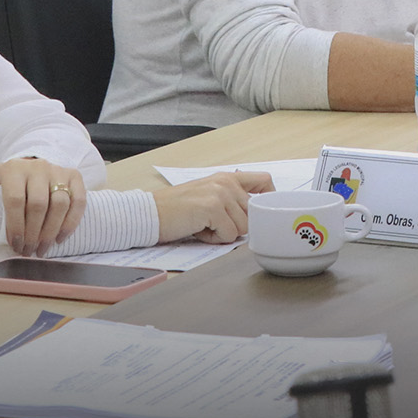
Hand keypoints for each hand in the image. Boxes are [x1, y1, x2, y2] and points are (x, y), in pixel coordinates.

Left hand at [0, 156, 87, 255]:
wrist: (37, 162)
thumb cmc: (12, 177)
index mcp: (14, 169)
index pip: (15, 199)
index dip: (15, 225)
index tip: (14, 244)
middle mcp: (38, 168)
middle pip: (38, 205)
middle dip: (33, 232)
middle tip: (28, 251)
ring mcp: (59, 172)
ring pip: (59, 204)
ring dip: (52, 231)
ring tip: (43, 249)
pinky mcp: (76, 177)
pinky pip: (78, 201)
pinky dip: (71, 221)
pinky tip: (61, 238)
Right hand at [152, 171, 274, 243]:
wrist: (150, 214)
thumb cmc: (176, 209)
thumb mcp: (208, 196)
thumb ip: (231, 199)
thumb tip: (255, 214)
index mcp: (227, 178)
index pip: (264, 182)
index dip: (268, 200)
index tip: (259, 214)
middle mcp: (226, 182)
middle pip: (253, 215)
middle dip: (235, 225)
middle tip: (212, 223)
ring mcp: (220, 194)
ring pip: (243, 228)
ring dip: (223, 233)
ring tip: (202, 225)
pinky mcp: (212, 208)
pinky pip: (229, 235)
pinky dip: (214, 239)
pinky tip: (198, 230)